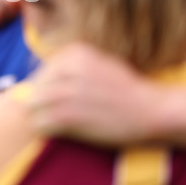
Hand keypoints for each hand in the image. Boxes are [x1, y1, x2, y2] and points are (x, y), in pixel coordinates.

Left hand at [27, 42, 163, 145]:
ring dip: (39, 116)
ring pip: (33, 105)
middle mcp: (69, 69)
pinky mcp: (69, 116)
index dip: (45, 88)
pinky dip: (42, 129)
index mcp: (76, 53)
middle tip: (50, 114)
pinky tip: (54, 132)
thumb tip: (40, 82)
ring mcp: (68, 92)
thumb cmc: (126, 91)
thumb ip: (71, 69)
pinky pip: (40, 123)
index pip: (43, 71)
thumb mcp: (99, 65)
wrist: (151, 110)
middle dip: (38, 102)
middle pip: (35, 88)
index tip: (55, 100)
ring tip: (52, 123)